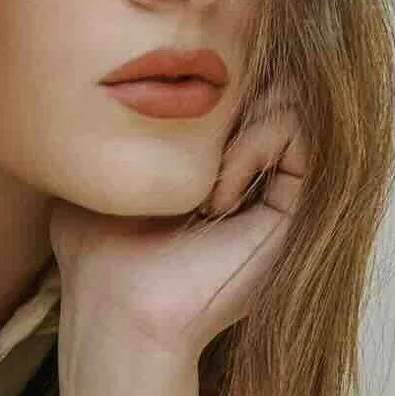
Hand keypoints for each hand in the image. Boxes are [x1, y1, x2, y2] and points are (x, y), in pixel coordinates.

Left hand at [49, 100, 305, 395]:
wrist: (121, 309)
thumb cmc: (98, 253)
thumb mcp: (98, 175)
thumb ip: (114, 133)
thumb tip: (117, 95)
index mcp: (214, 169)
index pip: (235, 89)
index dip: (206, 87)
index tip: (165, 124)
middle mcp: (253, 178)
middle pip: (268, 86)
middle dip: (229, 95)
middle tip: (189, 144)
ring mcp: (277, 192)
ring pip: (289, 101)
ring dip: (240, 123)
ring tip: (201, 182)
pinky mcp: (296, 209)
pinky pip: (297, 132)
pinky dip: (255, 145)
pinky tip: (216, 197)